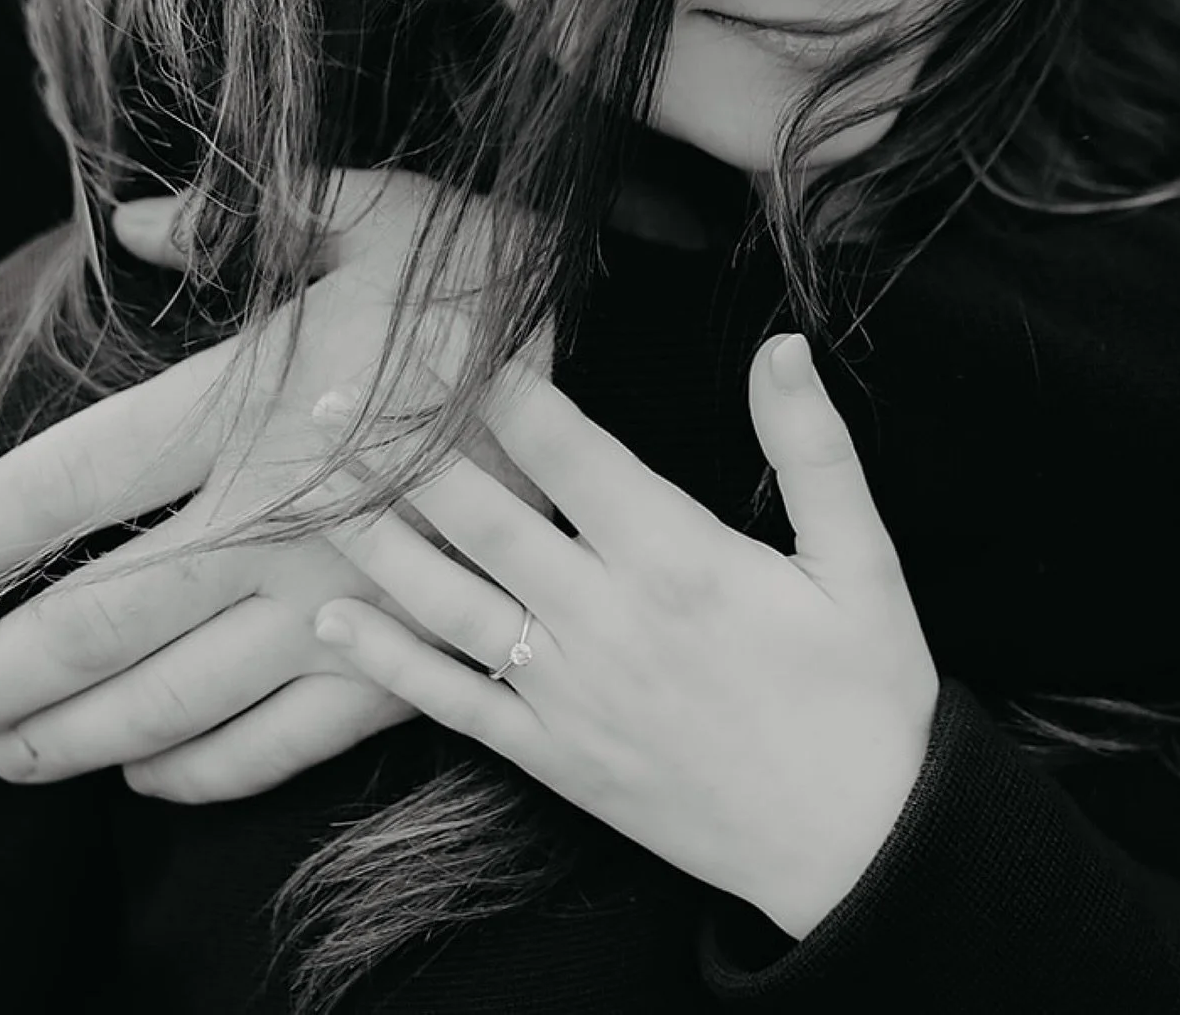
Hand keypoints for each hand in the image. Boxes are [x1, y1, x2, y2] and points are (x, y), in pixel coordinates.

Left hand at [0, 169, 552, 802]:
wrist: (625, 352)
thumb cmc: (486, 267)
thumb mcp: (371, 210)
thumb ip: (241, 216)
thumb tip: (124, 222)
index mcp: (257, 403)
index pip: (83, 477)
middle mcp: (281, 517)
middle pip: (106, 624)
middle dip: (6, 680)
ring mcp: (345, 596)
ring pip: (181, 701)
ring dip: (82, 742)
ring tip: (13, 761)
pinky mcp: (411, 645)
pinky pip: (292, 740)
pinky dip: (211, 772)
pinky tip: (155, 781)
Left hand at [308, 332, 939, 940]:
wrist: (859, 848)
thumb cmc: (866, 693)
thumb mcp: (862, 559)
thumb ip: (811, 447)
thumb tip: (781, 345)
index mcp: (676, 558)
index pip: (564, 447)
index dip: (498, 382)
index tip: (447, 331)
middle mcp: (603, 620)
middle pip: (481, 514)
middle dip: (404, 447)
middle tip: (333, 396)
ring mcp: (568, 695)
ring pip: (447, 601)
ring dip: (375, 537)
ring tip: (313, 484)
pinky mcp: (554, 758)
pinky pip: (453, 704)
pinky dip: (386, 664)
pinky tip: (333, 622)